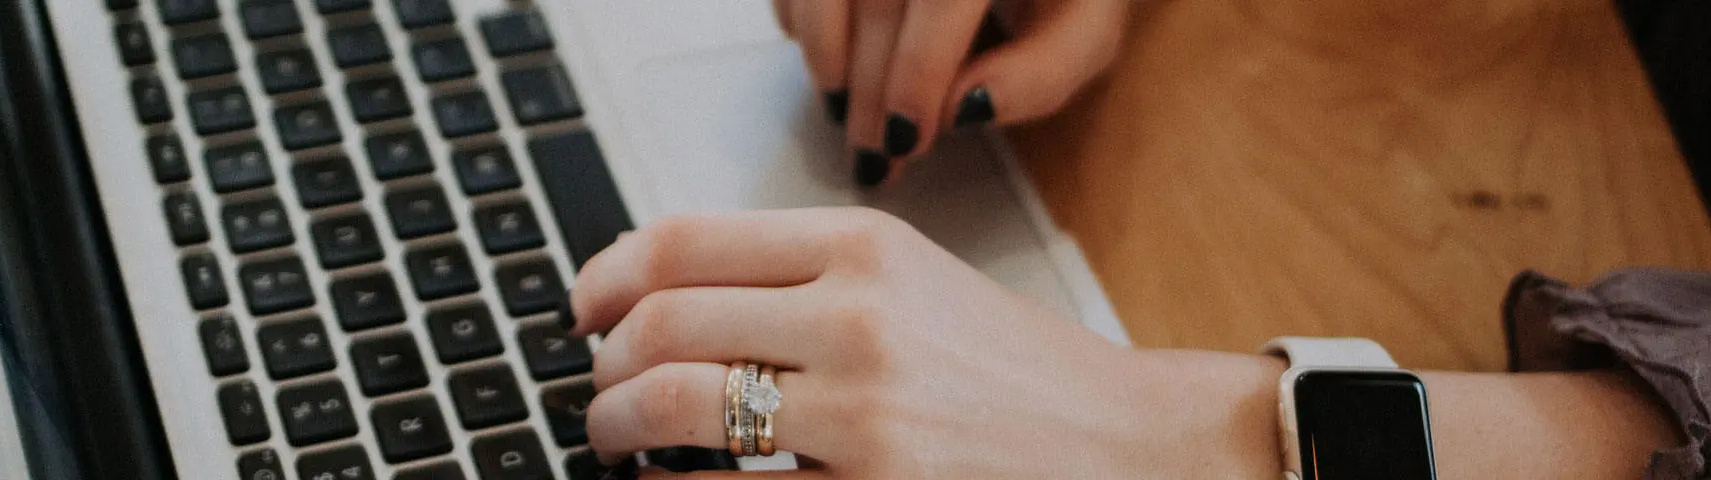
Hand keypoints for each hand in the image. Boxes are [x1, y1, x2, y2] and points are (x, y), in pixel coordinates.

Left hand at [567, 208, 1285, 477]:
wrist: (1130, 447)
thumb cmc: (1019, 374)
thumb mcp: (914, 282)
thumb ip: (800, 274)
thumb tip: (665, 294)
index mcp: (864, 247)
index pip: (684, 239)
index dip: (606, 275)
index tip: (584, 307)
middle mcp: (860, 318)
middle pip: (663, 323)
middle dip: (604, 367)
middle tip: (597, 390)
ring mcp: (867, 414)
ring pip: (677, 408)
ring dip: (617, 429)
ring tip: (616, 442)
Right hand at [772, 0, 1130, 184]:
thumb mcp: (1082, 29)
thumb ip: (1041, 74)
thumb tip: (966, 109)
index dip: (916, 75)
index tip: (908, 140)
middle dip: (867, 89)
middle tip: (872, 155)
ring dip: (825, 60)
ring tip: (844, 113)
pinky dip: (801, 23)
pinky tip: (833, 61)